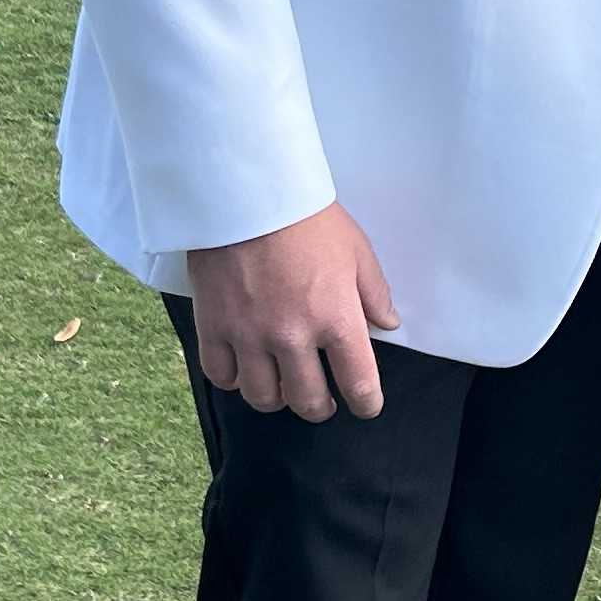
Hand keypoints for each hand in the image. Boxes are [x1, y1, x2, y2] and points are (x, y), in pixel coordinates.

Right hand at [186, 205, 397, 422]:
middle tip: (322, 400)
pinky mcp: (213, 326)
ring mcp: (249, 335)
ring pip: (262, 397)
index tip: (365, 405)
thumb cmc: (306, 217)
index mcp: (335, 319)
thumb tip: (387, 324)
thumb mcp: (356, 250)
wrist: (246, 192)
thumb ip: (373, 293)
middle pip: (307, 401)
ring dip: (277, 398)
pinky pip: (221, 376)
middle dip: (319, 408)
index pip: (358, 383)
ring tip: (282, 386)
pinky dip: (234, 380)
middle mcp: (292, 337)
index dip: (365, 403)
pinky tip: (244, 369)